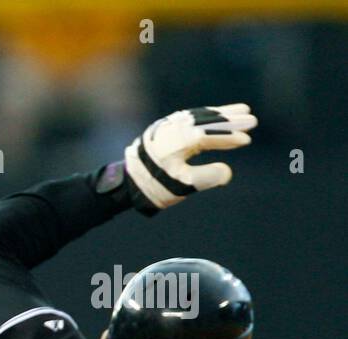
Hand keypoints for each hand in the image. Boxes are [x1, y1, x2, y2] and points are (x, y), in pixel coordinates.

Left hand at [124, 103, 256, 211]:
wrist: (127, 182)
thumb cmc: (155, 185)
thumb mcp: (181, 186)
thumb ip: (205, 178)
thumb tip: (228, 172)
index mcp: (179, 142)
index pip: (210, 135)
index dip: (229, 137)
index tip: (247, 140)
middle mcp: (174, 129)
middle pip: (207, 121)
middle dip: (231, 120)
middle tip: (253, 120)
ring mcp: (167, 126)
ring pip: (199, 115)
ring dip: (220, 113)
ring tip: (241, 110)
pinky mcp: (163, 127)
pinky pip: (189, 116)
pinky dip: (206, 114)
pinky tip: (216, 114)